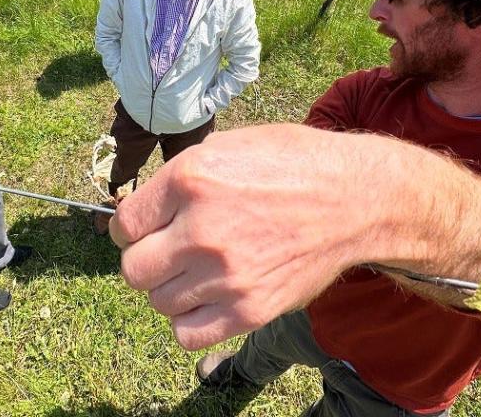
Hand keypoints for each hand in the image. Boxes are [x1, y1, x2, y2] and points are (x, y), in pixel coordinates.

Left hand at [109, 124, 385, 350]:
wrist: (355, 199)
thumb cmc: (294, 163)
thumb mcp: (229, 145)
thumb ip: (182, 175)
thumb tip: (149, 205)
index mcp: (190, 179)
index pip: (124, 223)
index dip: (131, 227)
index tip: (145, 229)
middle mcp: (200, 229)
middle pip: (133, 269)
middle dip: (145, 260)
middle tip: (168, 252)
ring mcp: (225, 274)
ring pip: (159, 301)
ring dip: (171, 288)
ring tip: (196, 272)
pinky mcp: (250, 309)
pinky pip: (188, 334)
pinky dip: (189, 321)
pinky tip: (207, 299)